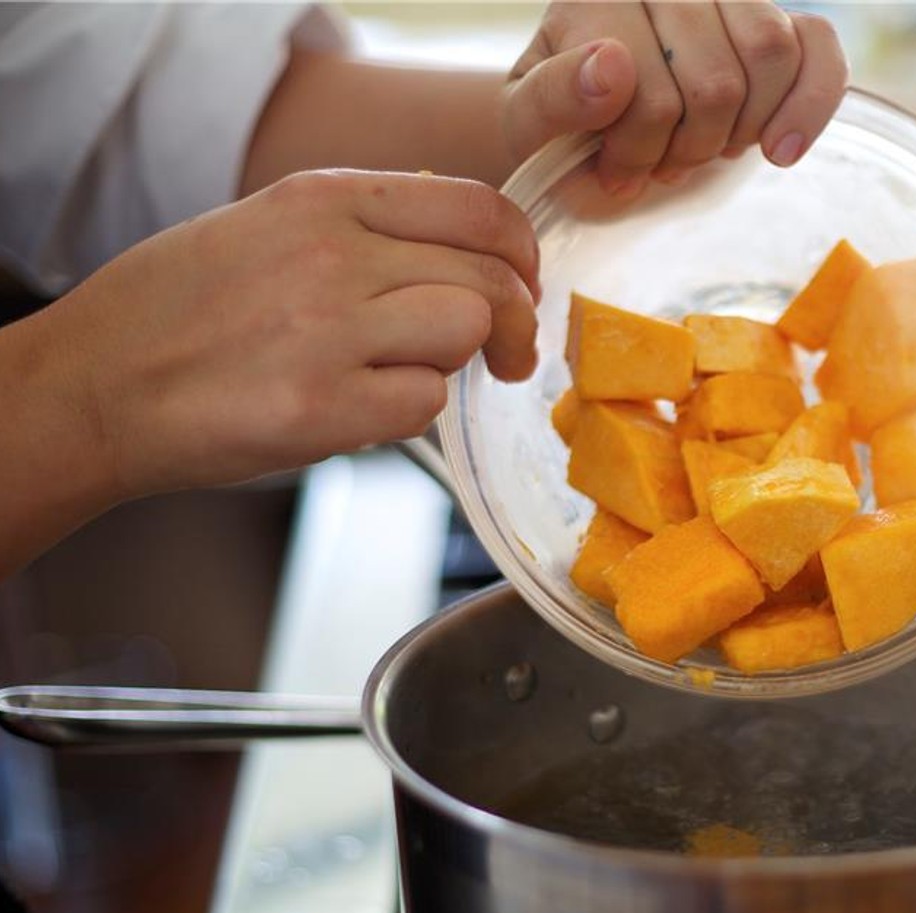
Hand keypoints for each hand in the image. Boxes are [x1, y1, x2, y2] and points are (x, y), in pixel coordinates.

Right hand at [24, 170, 537, 500]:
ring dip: (456, 364)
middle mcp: (335, 253)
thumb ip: (364, 225)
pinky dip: (411, 413)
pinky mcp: (322, 407)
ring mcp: (330, 329)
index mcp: (325, 199)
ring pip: (465, 332)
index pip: (480, 209)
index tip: (523, 287)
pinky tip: (363, 409)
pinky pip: (425, 404)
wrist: (95, 384)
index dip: (521, 256)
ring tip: (410, 378)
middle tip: (508, 357)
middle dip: (515, 323)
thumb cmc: (180, 311)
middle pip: (490, 277)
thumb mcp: (268, 225)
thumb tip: (457, 236)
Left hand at [503, 1, 847, 195]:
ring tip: (698, 147)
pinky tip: (778, 152)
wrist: (595, 128)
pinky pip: (820, 50)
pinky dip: (810, 107)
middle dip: (685, 150)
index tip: (609, 171)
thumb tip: (611, 68)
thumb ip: (550, 100)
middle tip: (655, 162)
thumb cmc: (558, 129)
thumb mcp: (526, 126)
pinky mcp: (781, 23)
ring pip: (769, 59)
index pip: (647, 89)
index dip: (634, 152)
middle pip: (714, 84)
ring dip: (736, 134)